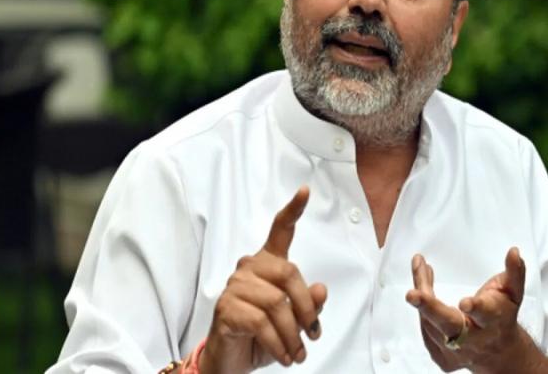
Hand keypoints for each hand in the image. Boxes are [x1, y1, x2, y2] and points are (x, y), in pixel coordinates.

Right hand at [199, 186, 326, 373]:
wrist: (230, 361)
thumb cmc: (262, 335)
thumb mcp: (293, 322)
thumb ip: (308, 304)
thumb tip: (321, 290)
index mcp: (268, 264)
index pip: (280, 231)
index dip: (293, 210)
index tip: (305, 190)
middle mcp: (249, 268)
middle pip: (288, 273)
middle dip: (306, 307)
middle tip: (312, 334)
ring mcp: (235, 287)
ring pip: (276, 303)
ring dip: (292, 334)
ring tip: (297, 353)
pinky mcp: (226, 309)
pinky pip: (261, 323)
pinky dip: (278, 344)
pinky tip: (284, 356)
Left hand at [405, 247, 547, 373]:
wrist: (498, 352)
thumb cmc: (501, 316)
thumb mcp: (512, 293)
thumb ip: (514, 272)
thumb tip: (514, 253)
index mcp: (493, 320)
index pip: (486, 314)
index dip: (476, 308)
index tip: (465, 302)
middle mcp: (475, 339)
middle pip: (449, 325)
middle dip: (430, 308)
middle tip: (412, 294)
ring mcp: (456, 351)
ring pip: (431, 323)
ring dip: (422, 295)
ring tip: (420, 268)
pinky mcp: (442, 357)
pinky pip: (425, 330)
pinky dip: (422, 308)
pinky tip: (422, 290)